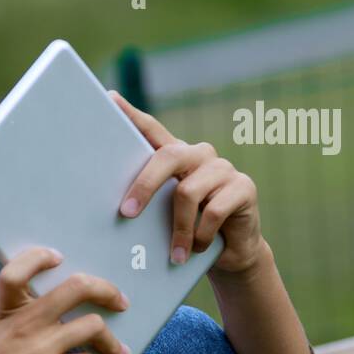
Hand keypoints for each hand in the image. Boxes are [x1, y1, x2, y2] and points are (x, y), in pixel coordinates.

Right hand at [0, 247, 128, 353]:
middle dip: (107, 290)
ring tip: (117, 351)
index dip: (40, 257)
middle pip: (77, 287)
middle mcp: (25, 322)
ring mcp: (40, 347)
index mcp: (6, 309)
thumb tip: (59, 316)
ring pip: (94, 325)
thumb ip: (17, 318)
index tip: (58, 258)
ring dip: (111, 341)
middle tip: (119, 301)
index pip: (18, 269)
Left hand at [109, 90, 264, 276]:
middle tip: (126, 213)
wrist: (230, 254)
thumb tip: (111, 211)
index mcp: (175, 156)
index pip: (151, 129)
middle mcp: (199, 155)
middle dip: (144, 185)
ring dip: (177, 229)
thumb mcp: (161, 216)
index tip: (109, 99)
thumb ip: (146, 203)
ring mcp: (223, 169)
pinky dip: (200, 235)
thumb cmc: (186, 231)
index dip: (131, 114)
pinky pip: (213, 210)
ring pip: (187, 192)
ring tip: (173, 254)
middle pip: (167, 156)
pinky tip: (197, 248)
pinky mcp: (244, 187)